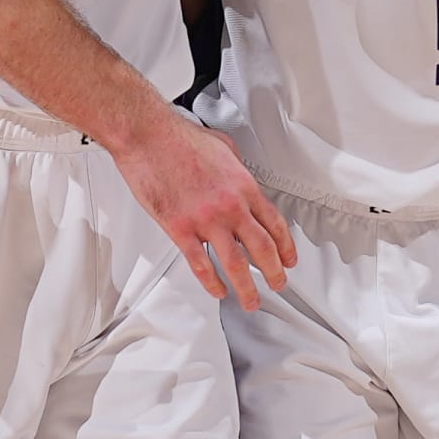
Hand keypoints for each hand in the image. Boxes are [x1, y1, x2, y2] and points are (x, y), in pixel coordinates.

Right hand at [110, 106, 294, 310]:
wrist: (149, 138)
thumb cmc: (179, 139)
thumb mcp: (223, 146)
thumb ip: (237, 166)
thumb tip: (241, 173)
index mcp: (244, 186)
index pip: (275, 223)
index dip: (286, 246)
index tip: (289, 259)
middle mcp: (231, 206)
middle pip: (262, 249)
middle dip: (274, 272)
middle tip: (278, 283)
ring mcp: (206, 221)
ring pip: (235, 264)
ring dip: (247, 288)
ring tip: (251, 301)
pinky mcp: (181, 230)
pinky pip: (201, 265)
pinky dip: (212, 283)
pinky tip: (218, 290)